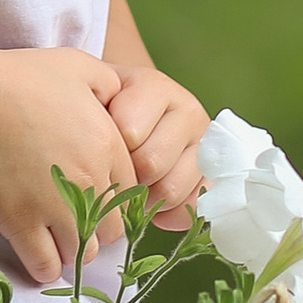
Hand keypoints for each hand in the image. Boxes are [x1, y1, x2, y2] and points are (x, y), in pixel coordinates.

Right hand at [0, 48, 135, 281]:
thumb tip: (121, 101)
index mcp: (109, 146)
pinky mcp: (21, 224)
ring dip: (73, 249)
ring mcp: (55, 208)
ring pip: (84, 253)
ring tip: (56, 236)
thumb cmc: (21, 77)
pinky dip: (46, 265)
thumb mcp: (78, 66)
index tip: (94, 197)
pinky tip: (38, 252)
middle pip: (113, 231)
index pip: (132, 195)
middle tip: (75, 219)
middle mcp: (90, 182)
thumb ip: (111, 84)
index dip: (114, 199)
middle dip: (98, 229)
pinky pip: (47, 266)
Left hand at [105, 62, 209, 228]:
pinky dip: (166, 214)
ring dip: (144, 198)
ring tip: (131, 184)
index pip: (129, 132)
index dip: (107, 145)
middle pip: (151, 164)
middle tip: (112, 170)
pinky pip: (190, 210)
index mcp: (156, 87)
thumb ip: (90, 117)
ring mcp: (205, 144)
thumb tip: (98, 158)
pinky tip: (152, 200)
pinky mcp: (213, 177)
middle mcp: (188, 111)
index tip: (94, 141)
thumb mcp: (89, 100)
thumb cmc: (101, 110)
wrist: (126, 112)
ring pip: (170, 190)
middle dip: (126, 175)